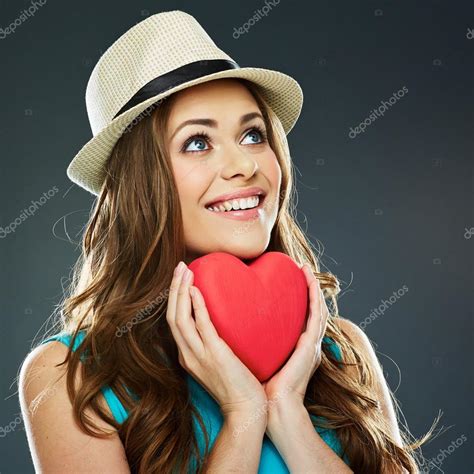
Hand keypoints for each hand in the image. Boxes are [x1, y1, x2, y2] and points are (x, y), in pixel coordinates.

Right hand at [166, 261, 267, 420]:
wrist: (246, 410)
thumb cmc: (237, 386)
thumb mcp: (218, 363)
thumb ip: (213, 344)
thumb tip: (219, 322)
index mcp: (188, 356)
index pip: (174, 322)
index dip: (175, 298)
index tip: (181, 279)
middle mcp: (187, 355)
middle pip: (172, 316)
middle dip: (174, 288)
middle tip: (180, 266)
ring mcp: (198, 356)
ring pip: (179, 318)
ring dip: (180, 291)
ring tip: (185, 270)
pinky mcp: (214, 354)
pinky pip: (200, 324)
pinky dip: (196, 304)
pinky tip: (196, 289)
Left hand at [261, 263, 328, 409]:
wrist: (273, 408)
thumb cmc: (262, 388)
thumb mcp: (259, 360)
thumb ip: (254, 345)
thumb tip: (235, 331)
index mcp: (298, 348)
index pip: (301, 317)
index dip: (299, 298)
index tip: (289, 280)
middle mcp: (308, 344)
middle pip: (312, 309)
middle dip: (309, 288)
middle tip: (300, 267)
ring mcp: (312, 345)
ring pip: (318, 308)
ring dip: (313, 286)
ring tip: (305, 267)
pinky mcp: (310, 346)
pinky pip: (316, 315)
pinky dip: (314, 296)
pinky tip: (309, 280)